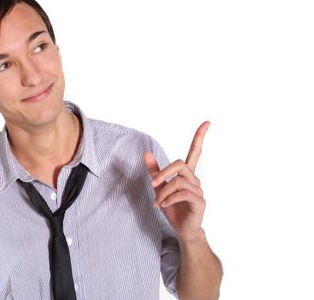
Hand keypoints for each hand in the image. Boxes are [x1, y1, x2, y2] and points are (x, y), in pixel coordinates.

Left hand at [143, 121, 209, 241]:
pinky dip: (168, 199)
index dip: (200, 137)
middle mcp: (194, 179)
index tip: (207, 122)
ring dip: (162, 192)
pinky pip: (182, 193)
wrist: (182, 230)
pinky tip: (163, 206)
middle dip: (163, 172)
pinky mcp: (199, 201)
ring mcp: (198, 190)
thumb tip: (146, 153)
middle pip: (180, 163)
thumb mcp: (159, 188)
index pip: (195, 151)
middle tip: (152, 183)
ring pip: (177, 181)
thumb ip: (154, 171)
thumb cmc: (173, 208)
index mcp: (186, 174)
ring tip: (157, 202)